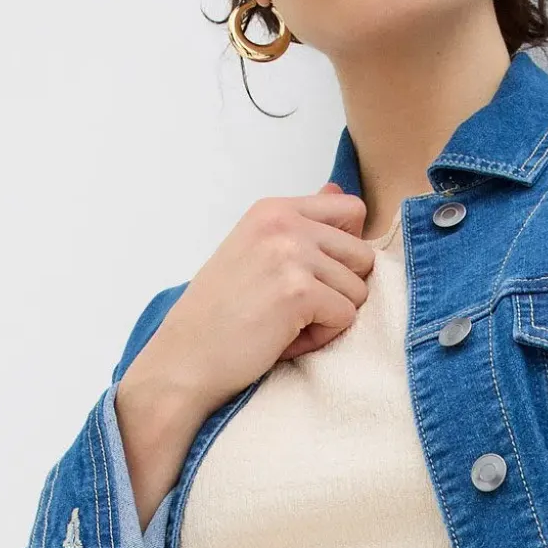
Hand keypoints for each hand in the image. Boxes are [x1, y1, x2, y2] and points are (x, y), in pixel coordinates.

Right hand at [123, 178, 374, 417]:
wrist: (185, 358)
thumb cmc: (219, 314)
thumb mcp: (257, 251)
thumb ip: (301, 223)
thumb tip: (336, 188)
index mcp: (274, 209)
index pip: (351, 209)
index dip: (344, 252)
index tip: (309, 276)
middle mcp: (284, 222)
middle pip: (362, 255)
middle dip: (338, 289)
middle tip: (293, 308)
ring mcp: (291, 254)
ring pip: (358, 290)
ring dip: (328, 317)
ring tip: (284, 323)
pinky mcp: (299, 292)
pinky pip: (346, 317)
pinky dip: (321, 337)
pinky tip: (284, 338)